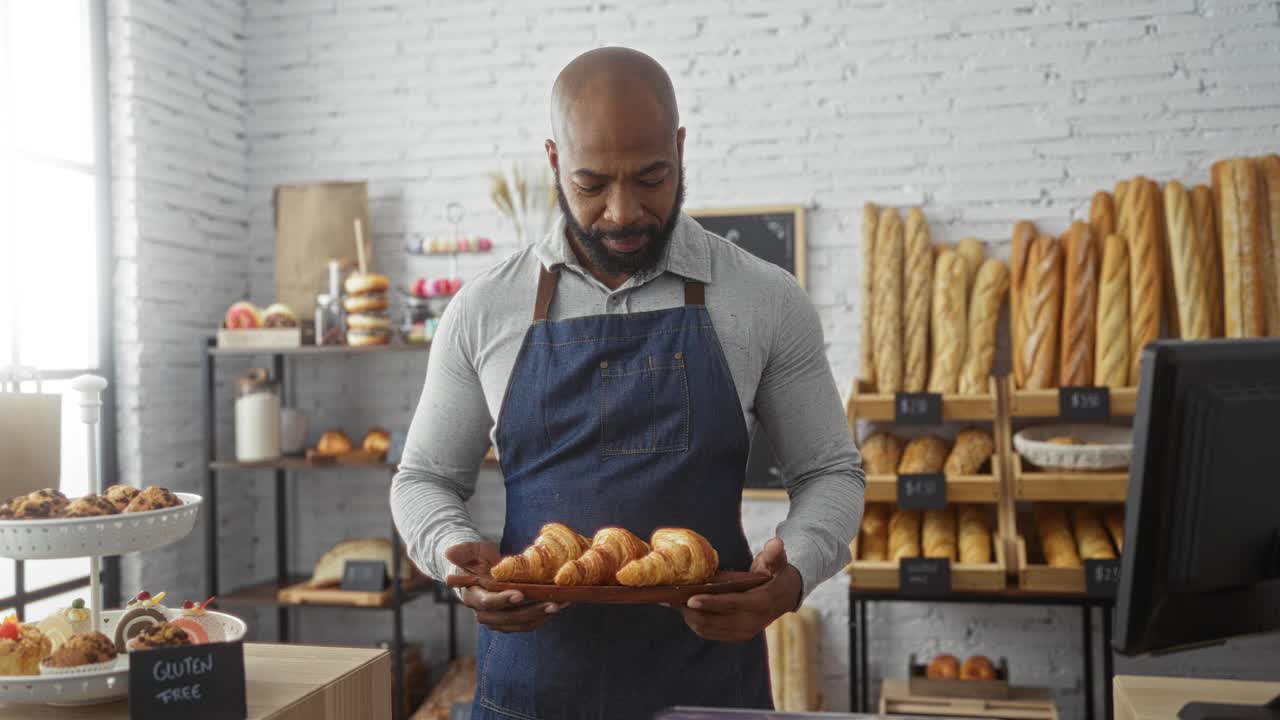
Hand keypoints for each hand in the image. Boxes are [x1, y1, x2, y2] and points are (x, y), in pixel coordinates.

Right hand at [445, 542, 568, 632]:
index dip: (502, 600)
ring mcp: (496, 619)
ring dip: (540, 617)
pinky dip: (542, 617)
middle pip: (506, 618)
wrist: (476, 569)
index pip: (487, 602)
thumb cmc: (473, 557)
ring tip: (560, 605)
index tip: (519, 594)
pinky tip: (558, 606)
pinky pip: (526, 623)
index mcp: (471, 595)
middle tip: (552, 603)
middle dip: (530, 612)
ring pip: (519, 624)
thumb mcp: (468, 550)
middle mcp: (483, 612)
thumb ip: (461, 551)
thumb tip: (449, 553)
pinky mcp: (509, 621)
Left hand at [673, 538, 802, 642]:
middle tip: (672, 598)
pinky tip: (686, 612)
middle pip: (716, 620)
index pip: (732, 604)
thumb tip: (776, 542)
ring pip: (710, 629)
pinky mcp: (737, 636)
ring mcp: (745, 632)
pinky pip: (712, 634)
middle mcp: (753, 622)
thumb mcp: (777, 561)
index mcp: (761, 602)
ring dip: (691, 617)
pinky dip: (697, 624)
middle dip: (692, 611)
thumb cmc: (776, 574)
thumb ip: (774, 554)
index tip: (690, 599)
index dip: (711, 602)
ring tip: (674, 603)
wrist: (785, 596)